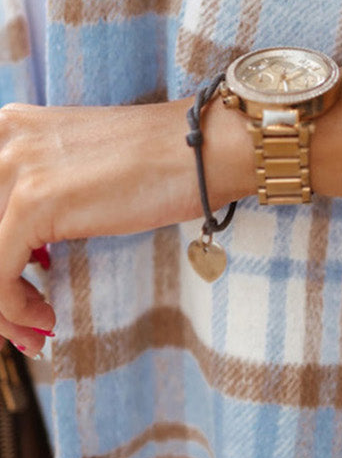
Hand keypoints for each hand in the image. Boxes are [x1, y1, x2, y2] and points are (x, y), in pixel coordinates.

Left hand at [0, 97, 253, 354]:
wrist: (205, 151)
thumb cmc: (157, 164)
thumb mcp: (78, 168)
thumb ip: (38, 193)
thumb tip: (20, 254)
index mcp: (8, 128)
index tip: (19, 287)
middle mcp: (4, 141)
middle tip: (24, 322)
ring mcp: (15, 168)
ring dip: (4, 310)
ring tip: (36, 330)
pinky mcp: (32, 202)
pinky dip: (15, 309)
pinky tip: (46, 319)